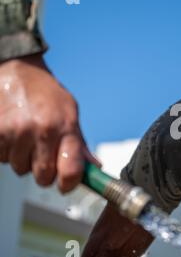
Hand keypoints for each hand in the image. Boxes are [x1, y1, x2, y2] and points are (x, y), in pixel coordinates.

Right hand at [0, 53, 98, 192]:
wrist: (16, 71)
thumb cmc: (47, 94)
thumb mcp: (71, 113)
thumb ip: (79, 143)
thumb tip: (94, 169)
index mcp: (66, 127)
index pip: (71, 170)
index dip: (69, 184)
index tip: (66, 185)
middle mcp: (42, 131)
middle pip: (44, 176)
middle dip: (45, 174)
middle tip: (45, 157)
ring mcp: (17, 132)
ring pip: (21, 169)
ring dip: (24, 161)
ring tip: (28, 139)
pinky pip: (2, 159)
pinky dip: (8, 152)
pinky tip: (14, 135)